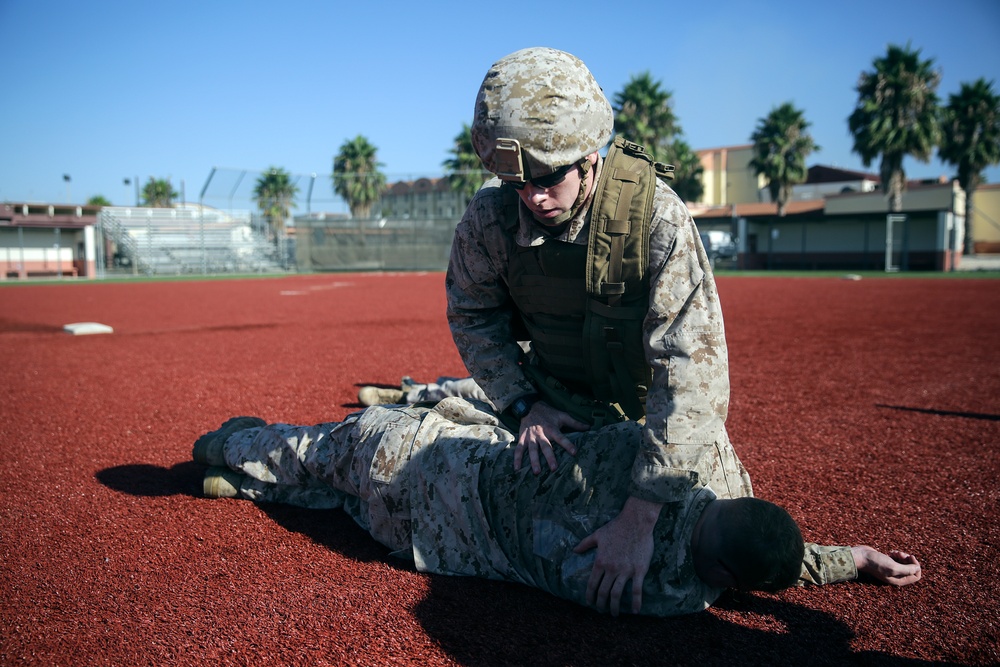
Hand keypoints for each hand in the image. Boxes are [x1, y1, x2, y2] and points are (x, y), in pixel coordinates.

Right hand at [514, 401, 588, 473]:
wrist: (529, 406)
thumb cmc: (548, 413)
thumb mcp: (562, 416)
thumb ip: (575, 423)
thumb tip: (589, 427)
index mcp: (552, 429)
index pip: (561, 438)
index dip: (568, 445)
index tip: (574, 452)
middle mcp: (541, 434)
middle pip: (546, 446)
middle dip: (550, 457)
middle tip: (554, 468)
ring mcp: (530, 437)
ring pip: (532, 450)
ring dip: (534, 460)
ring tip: (537, 472)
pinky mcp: (522, 438)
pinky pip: (519, 449)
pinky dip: (517, 458)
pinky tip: (517, 468)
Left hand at [573, 497, 660, 615]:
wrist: (636, 522)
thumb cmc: (616, 527)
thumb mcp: (597, 535)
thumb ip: (585, 544)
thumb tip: (574, 550)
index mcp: (600, 561)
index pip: (592, 584)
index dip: (590, 595)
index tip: (589, 602)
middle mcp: (611, 569)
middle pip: (603, 592)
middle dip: (600, 604)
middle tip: (601, 610)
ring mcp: (625, 571)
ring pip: (617, 594)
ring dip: (615, 607)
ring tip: (614, 614)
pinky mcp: (638, 571)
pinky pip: (636, 590)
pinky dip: (636, 603)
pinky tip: (635, 611)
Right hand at [851, 546, 921, 585]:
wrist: (862, 556)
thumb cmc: (876, 563)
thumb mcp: (893, 567)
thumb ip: (907, 569)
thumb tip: (918, 568)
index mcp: (898, 580)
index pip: (916, 576)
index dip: (916, 566)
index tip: (910, 557)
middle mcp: (896, 576)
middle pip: (911, 568)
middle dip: (908, 560)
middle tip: (901, 554)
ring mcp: (891, 569)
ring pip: (904, 562)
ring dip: (902, 556)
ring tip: (895, 553)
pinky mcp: (887, 562)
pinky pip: (897, 559)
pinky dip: (896, 554)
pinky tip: (890, 552)